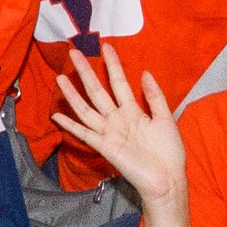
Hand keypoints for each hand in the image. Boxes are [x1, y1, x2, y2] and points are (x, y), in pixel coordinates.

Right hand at [51, 51, 189, 209]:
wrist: (167, 179)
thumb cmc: (169, 152)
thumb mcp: (166, 118)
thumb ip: (155, 96)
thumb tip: (144, 72)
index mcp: (133, 111)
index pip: (119, 82)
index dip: (113, 65)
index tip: (107, 47)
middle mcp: (117, 119)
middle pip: (97, 91)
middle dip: (86, 72)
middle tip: (74, 53)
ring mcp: (109, 132)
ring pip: (86, 109)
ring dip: (72, 94)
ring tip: (61, 78)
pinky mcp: (104, 147)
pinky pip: (84, 134)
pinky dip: (70, 126)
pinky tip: (57, 116)